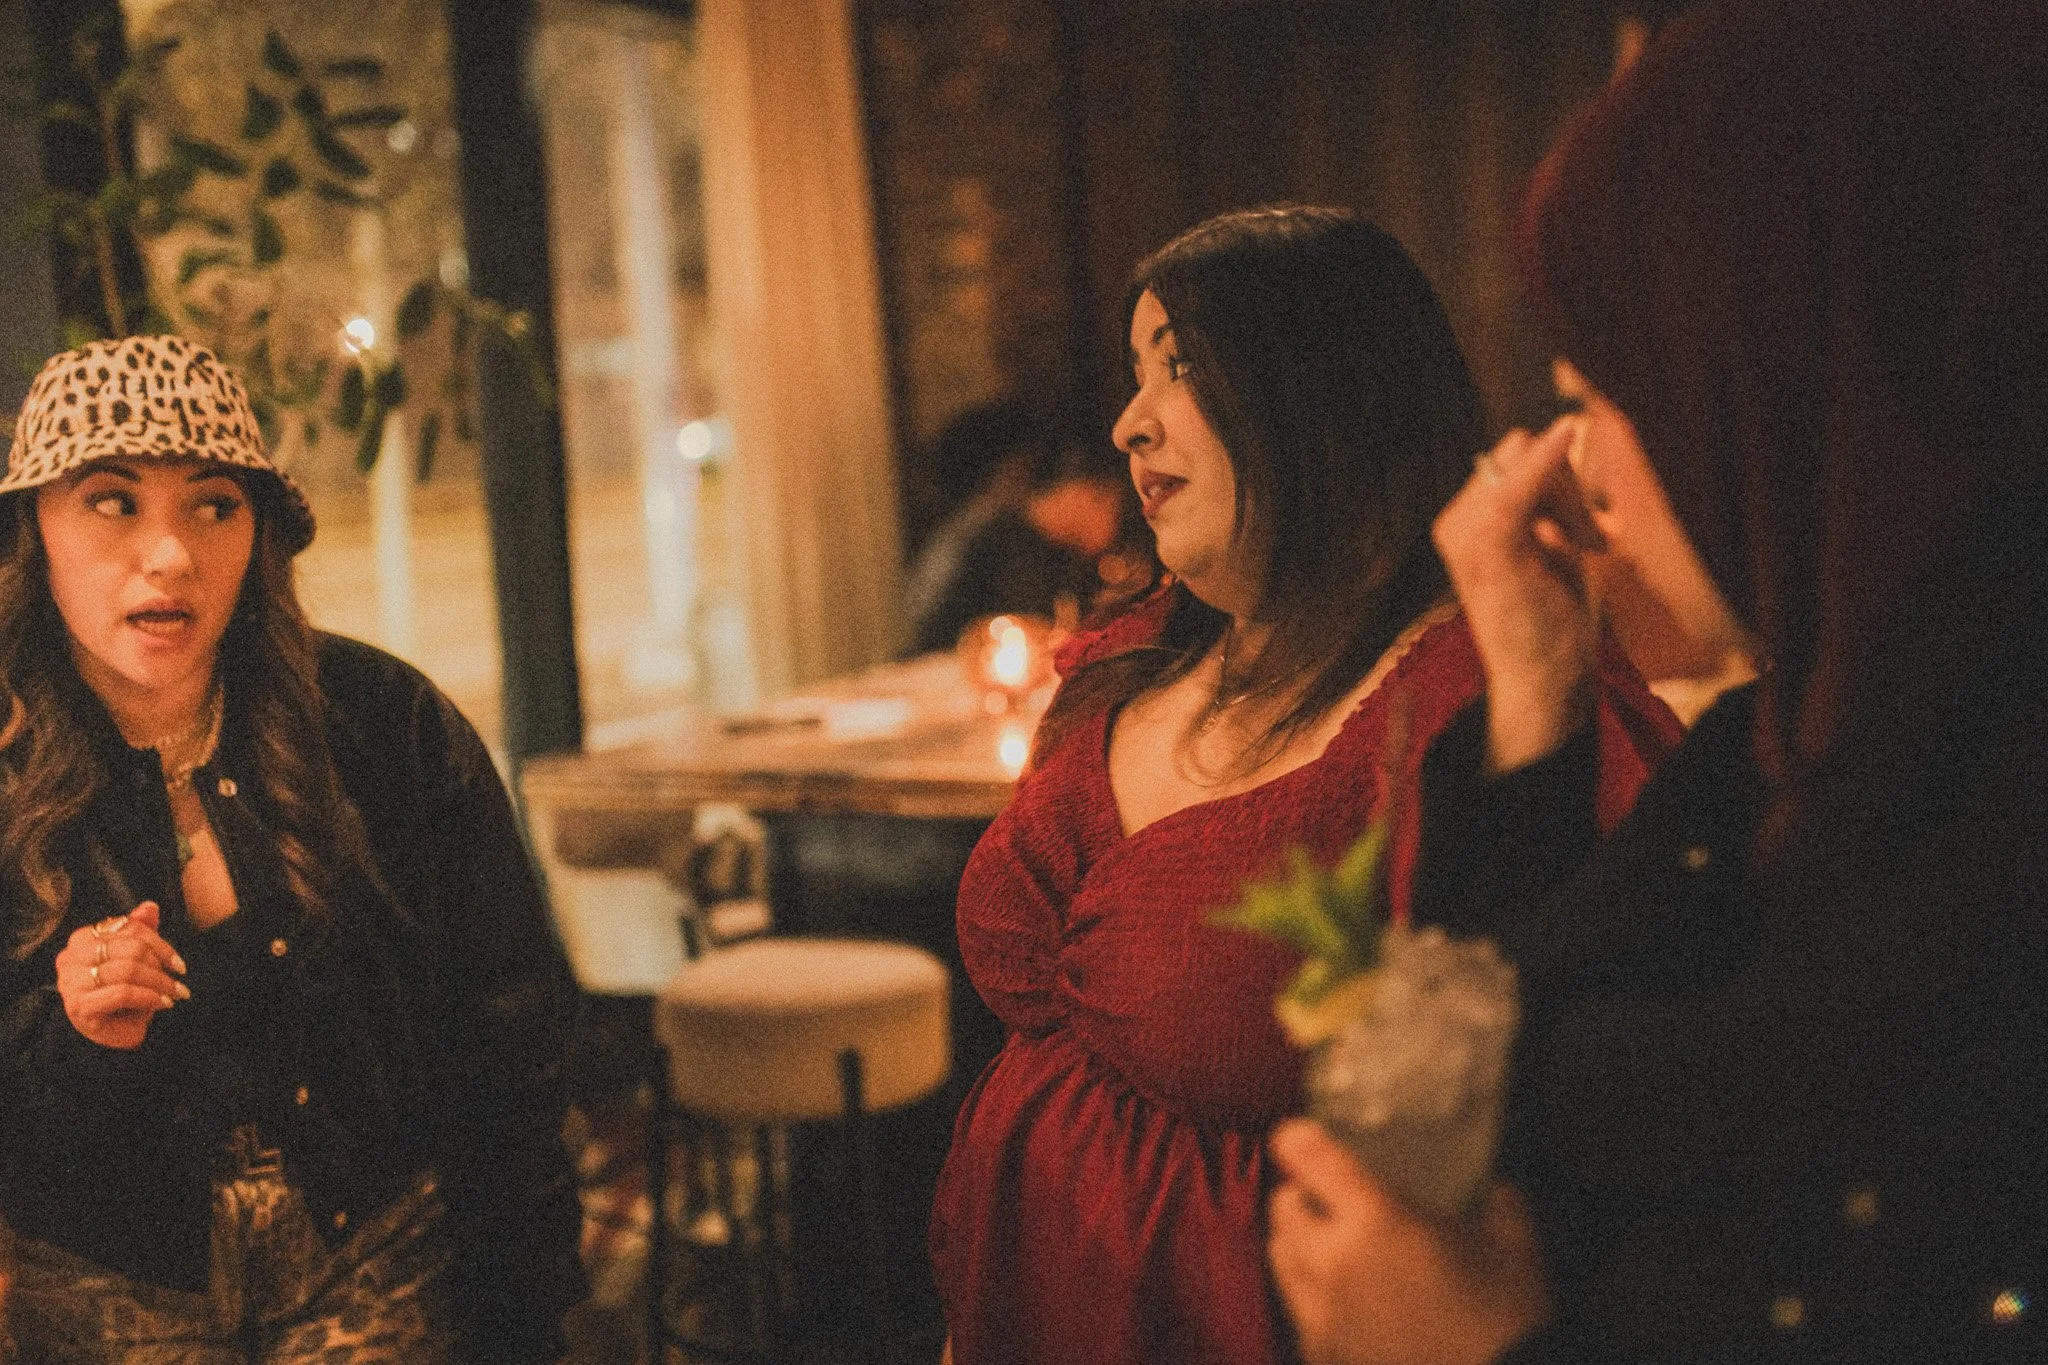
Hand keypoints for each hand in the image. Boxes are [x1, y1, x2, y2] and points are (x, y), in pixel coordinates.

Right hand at [54, 902, 187, 1049]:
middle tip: (176, 982)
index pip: (128, 928)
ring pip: (127, 970)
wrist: (111, 1033)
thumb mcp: (134, 959)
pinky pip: (123, 993)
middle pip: (129, 948)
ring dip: (159, 983)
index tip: (179, 964)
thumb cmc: (122, 994)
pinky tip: (163, 1004)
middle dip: (160, 966)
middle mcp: (71, 957)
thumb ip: (140, 932)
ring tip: (174, 994)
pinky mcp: (79, 1005)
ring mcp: (71, 982)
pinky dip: (149, 997)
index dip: (160, 944)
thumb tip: (150, 907)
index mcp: (82, 939)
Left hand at [1268, 1119, 1548, 1364]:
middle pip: (1282, 1205)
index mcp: (1376, 1220)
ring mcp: (1322, 1313)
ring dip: (1298, 1241)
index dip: (1297, 1138)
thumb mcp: (1514, 1246)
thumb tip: (1494, 1190)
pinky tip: (1346, 1301)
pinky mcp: (1322, 1353)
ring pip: (1280, 1256)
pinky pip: (1296, 1309)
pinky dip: (1311, 1295)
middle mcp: (1334, 1262)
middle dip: (1302, 1193)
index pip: (1308, 1157)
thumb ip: (1498, 1201)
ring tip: (1332, 1245)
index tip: (1301, 1135)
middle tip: (1330, 1196)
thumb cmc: (1507, 1320)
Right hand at [1433, 417, 1606, 772]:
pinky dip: (1546, 456)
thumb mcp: (1548, 548)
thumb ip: (1549, 499)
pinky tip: (1570, 429)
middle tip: (1588, 540)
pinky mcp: (1489, 545)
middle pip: (1517, 452)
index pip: (1510, 458)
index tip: (1580, 527)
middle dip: (1563, 485)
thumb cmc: (1549, 619)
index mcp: (1464, 522)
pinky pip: (1518, 485)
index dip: (1554, 476)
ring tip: (1585, 548)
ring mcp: (1466, 532)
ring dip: (1570, 501)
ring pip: (1528, 464)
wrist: (1542, 680)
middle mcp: (1455, 522)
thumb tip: (1565, 430)